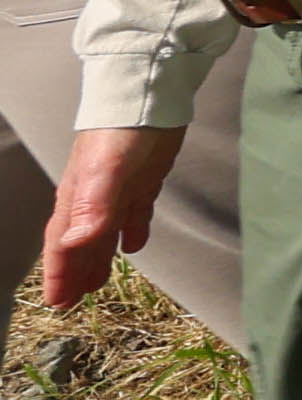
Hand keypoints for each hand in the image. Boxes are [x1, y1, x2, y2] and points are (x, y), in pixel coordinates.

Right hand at [39, 121, 181, 316]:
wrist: (147, 96)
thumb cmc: (121, 131)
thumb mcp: (106, 171)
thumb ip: (92, 207)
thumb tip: (73, 244)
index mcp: (78, 200)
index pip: (63, 245)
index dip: (60, 274)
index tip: (56, 302)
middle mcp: (93, 198)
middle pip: (80, 244)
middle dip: (74, 274)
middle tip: (71, 303)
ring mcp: (117, 188)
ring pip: (103, 233)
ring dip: (98, 259)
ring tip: (96, 284)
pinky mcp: (142, 179)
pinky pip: (134, 213)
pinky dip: (133, 231)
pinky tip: (134, 245)